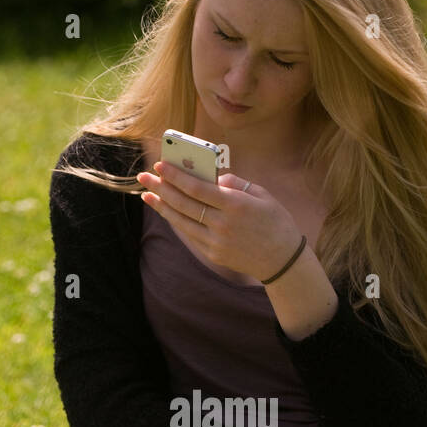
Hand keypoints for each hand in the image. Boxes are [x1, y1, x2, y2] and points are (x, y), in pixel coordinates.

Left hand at [136, 161, 301, 281]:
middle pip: (184, 204)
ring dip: (162, 207)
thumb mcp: (261, 195)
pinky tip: (166, 210)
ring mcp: (216, 242)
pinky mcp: (213, 254)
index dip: (176, 176)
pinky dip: (176, 221)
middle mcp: (222, 225)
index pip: (197, 189)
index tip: (160, 166)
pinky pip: (190, 234)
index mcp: (235, 205)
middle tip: (144, 177)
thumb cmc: (275, 221)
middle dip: (161, 188)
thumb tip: (212, 178)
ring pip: (182, 221)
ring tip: (147, 194)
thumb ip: (235, 184)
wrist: (283, 260)